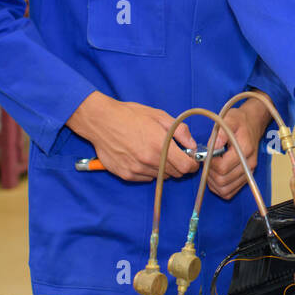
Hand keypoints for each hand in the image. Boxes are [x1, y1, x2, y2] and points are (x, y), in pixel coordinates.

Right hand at [66, 92, 198, 181]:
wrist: (101, 121)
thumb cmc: (130, 116)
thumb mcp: (159, 116)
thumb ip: (180, 131)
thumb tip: (193, 145)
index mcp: (160, 145)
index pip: (186, 167)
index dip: (192, 164)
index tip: (191, 160)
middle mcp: (149, 160)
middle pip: (175, 174)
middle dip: (178, 165)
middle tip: (173, 154)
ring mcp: (137, 169)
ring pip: (161, 177)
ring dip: (162, 168)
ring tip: (153, 152)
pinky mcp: (126, 175)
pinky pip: (146, 178)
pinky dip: (148, 171)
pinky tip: (141, 157)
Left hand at [206, 99, 268, 200]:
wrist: (252, 124)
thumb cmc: (239, 121)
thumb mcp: (229, 119)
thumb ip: (221, 132)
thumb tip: (213, 146)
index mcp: (244, 150)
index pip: (222, 168)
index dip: (210, 164)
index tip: (207, 155)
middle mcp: (249, 164)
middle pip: (223, 181)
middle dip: (210, 173)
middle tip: (207, 162)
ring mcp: (249, 173)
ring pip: (225, 190)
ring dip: (213, 182)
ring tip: (211, 169)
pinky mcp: (246, 178)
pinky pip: (230, 192)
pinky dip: (219, 188)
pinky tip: (216, 176)